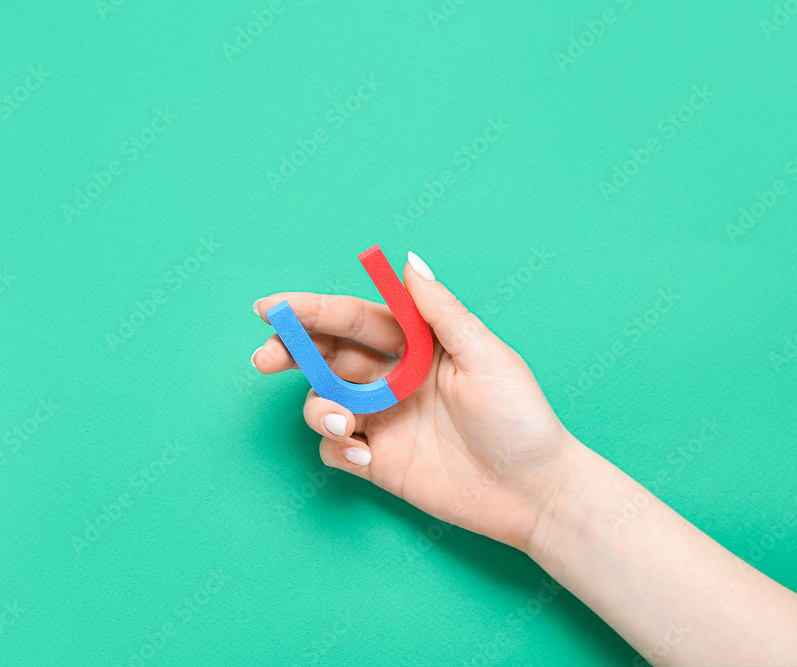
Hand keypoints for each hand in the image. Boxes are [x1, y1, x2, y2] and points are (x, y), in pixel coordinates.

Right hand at [252, 251, 572, 549]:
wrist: (532, 492)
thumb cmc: (519, 418)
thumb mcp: (485, 356)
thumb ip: (440, 312)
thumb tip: (408, 261)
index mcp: (416, 345)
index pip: (354, 320)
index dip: (311, 311)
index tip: (271, 308)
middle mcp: (392, 378)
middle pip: (325, 356)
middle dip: (290, 351)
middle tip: (264, 358)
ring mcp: (383, 420)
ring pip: (323, 401)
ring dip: (319, 408)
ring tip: (346, 425)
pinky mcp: (378, 461)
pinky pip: (335, 448)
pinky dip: (337, 449)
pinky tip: (364, 458)